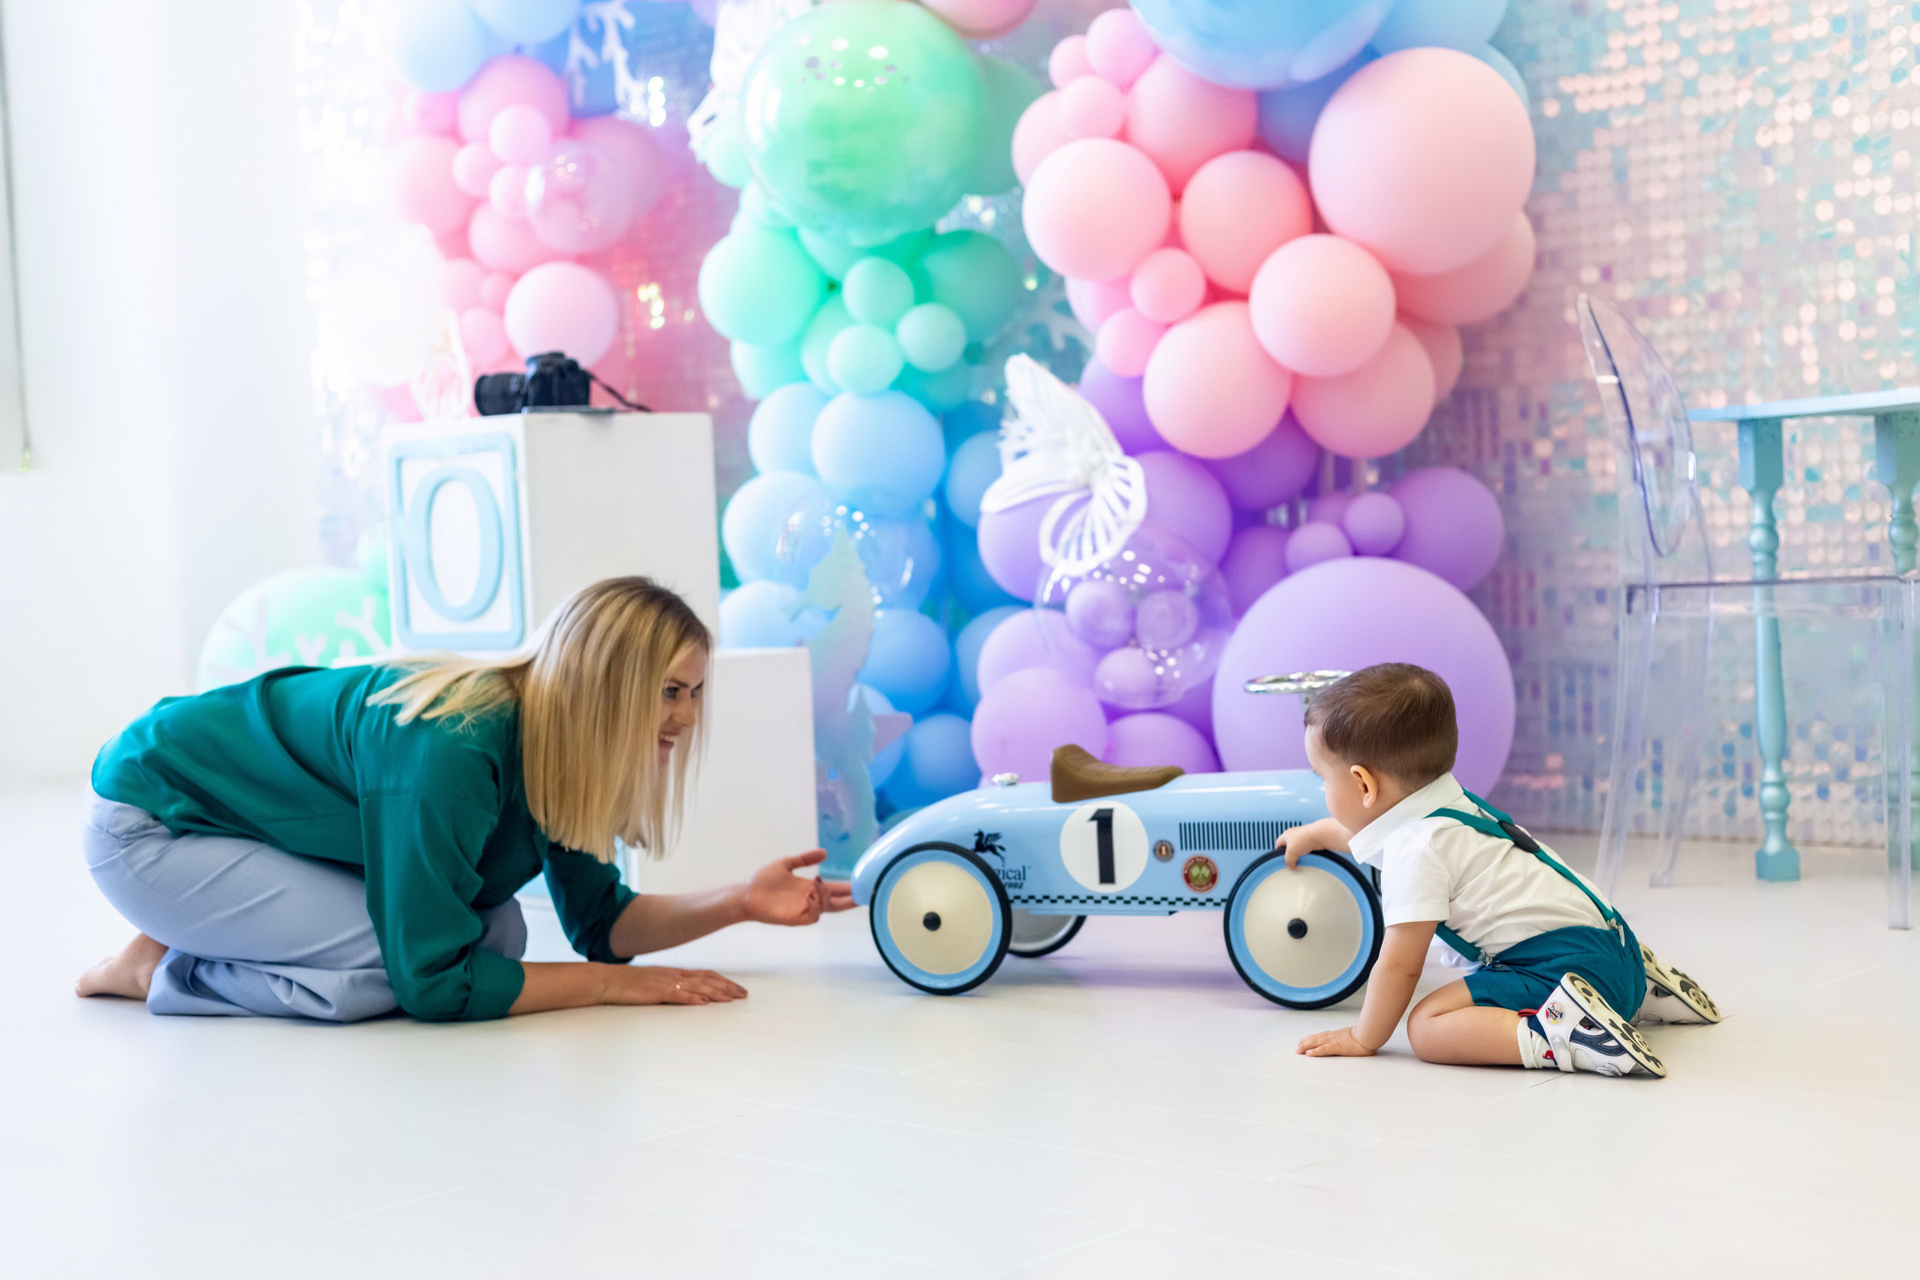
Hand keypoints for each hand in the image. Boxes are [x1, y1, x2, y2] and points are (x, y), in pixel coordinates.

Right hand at [604, 965, 746, 1005]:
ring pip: (697, 986)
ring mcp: (666, 983)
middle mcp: (673, 975)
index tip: (736, 988)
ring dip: (716, 992)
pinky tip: (704, 1001)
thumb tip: (684, 995)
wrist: (608, 980)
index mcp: (673, 973)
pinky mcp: (656, 992)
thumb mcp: (653, 983)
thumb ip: (669, 987)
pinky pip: (678, 995)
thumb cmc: (628, 984)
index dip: (722, 980)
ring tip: (731, 998)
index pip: (705, 974)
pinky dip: (693, 997)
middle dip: (727, 987)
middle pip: (707, 979)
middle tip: (743, 994)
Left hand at [741, 849, 856, 925]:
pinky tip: (810, 895)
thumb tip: (825, 853)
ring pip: (825, 907)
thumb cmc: (764, 880)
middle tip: (863, 895)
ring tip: (816, 885)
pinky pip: (813, 915)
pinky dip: (815, 905)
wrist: (747, 893)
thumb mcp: (787, 864)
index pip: (834, 889)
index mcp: (810, 888)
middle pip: (836, 903)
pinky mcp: (795, 919)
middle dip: (850, 900)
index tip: (862, 884)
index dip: (848, 888)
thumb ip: (805, 859)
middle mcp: (810, 900)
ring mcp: (803, 910)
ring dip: (826, 896)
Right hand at [1276, 816, 1351, 868]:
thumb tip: (1291, 866)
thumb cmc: (1304, 838)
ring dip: (1299, 855)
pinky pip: (1306, 850)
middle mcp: (1294, 835)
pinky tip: (1307, 858)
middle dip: (1290, 855)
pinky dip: (1306, 854)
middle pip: (1289, 847)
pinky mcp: (1311, 841)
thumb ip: (1288, 861)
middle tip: (1291, 861)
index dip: (1278, 852)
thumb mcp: (1291, 853)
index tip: (1280, 859)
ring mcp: (1303, 838)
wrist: (1319, 835)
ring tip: (1300, 860)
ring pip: (1298, 849)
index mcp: (1286, 835)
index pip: (1278, 844)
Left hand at [1296, 1026, 1376, 1056]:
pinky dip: (1315, 1051)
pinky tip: (1309, 1054)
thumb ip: (1348, 1039)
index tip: (1303, 1041)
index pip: (1320, 1035)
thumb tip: (1350, 1042)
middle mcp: (1333, 1036)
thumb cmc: (1364, 1037)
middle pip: (1315, 1038)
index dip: (1311, 1038)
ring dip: (1306, 1047)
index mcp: (1336, 1035)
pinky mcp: (1337, 1047)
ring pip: (1316, 1043)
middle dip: (1304, 1043)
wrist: (1369, 1034)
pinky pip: (1323, 1049)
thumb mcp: (1353, 1037)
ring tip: (1298, 1050)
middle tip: (1297, 1048)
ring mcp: (1334, 1041)